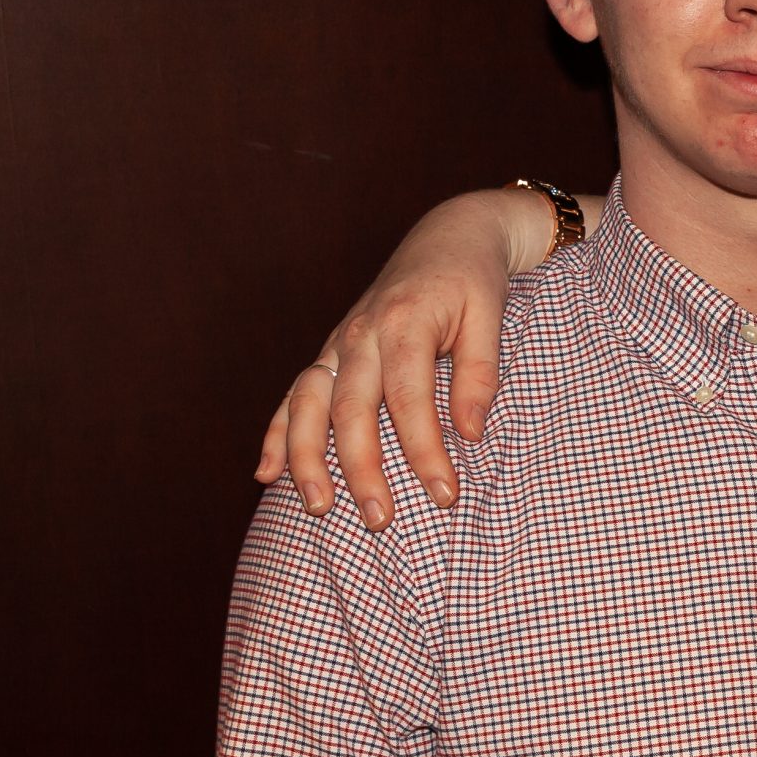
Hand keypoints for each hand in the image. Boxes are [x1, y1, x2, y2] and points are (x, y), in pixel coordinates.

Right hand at [252, 189, 544, 526]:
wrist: (449, 235)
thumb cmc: (474, 281)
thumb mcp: (490, 318)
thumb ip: (479, 375)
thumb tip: (468, 433)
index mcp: (404, 322)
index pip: (409, 399)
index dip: (424, 451)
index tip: (444, 495)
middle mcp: (361, 333)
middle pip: (351, 409)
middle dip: (361, 469)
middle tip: (379, 521)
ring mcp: (339, 342)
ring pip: (308, 403)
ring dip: (307, 458)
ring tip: (317, 507)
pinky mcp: (330, 350)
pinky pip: (293, 394)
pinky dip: (277, 433)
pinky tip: (266, 474)